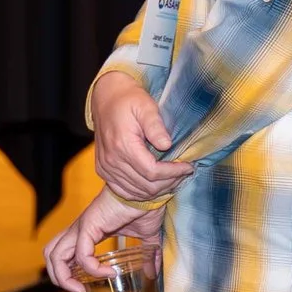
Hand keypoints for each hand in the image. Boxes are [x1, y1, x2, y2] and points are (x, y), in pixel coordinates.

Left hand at [42, 190, 165, 291]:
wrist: (147, 191)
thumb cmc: (144, 207)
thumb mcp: (146, 237)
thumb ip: (148, 255)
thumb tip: (153, 273)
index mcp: (86, 232)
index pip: (61, 253)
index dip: (66, 273)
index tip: (85, 288)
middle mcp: (78, 230)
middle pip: (50, 255)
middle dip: (59, 278)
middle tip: (79, 291)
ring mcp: (81, 227)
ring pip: (54, 255)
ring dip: (64, 278)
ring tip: (82, 289)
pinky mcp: (89, 226)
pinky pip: (81, 254)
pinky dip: (92, 268)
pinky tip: (108, 272)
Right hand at [90, 70, 190, 202]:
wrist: (106, 99)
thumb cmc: (129, 100)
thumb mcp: (146, 106)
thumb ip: (155, 126)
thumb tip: (167, 145)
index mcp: (123, 145)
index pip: (152, 172)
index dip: (173, 173)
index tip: (188, 167)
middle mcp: (112, 160)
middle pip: (146, 185)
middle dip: (169, 182)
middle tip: (184, 173)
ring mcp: (106, 168)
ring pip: (137, 192)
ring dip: (158, 189)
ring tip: (173, 178)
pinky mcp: (103, 171)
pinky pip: (123, 191)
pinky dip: (141, 193)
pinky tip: (155, 184)